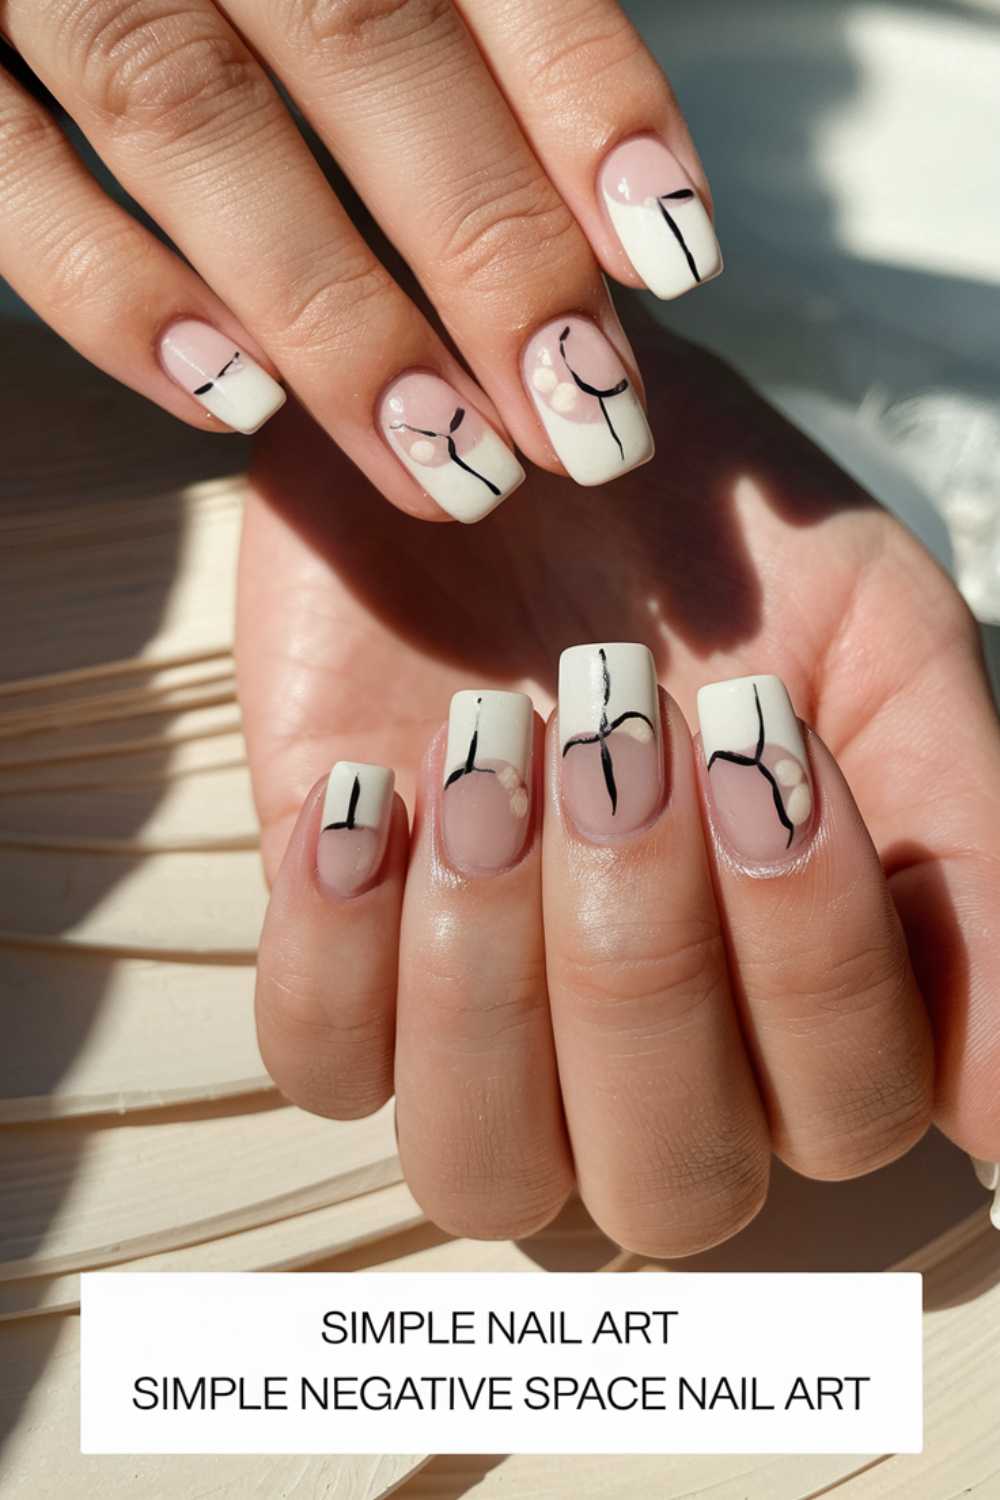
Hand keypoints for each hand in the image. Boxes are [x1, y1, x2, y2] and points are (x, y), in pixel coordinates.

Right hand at [0, 1, 718, 517]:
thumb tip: (599, 194)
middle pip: (364, 44)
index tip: (672, 258)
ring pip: (191, 114)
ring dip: (334, 315)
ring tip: (448, 465)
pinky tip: (230, 405)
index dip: (587, 99)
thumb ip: (457, 10)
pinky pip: (4, 168)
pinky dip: (114, 296)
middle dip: (488, 250)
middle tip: (583, 421)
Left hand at [242, 327, 999, 1254]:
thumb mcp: (874, 645)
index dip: (814, 963)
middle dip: (645, 962)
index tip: (770, 741)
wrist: (510, 409)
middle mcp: (648, 1042)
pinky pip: (318, 1062)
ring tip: (490, 755)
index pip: (846, 1115)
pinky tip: (369, 787)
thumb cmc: (712, 533)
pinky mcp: (334, 951)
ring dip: (489, 974)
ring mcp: (479, 1013)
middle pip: (667, 1183)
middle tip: (623, 738)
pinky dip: (339, 947)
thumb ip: (963, 852)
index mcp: (799, 985)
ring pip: (482, 1164)